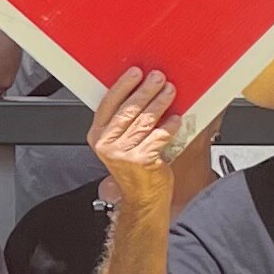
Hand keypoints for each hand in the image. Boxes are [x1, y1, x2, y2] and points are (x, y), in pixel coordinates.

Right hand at [88, 69, 179, 214]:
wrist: (143, 200)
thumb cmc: (135, 171)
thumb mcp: (121, 144)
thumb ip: (124, 122)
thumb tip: (142, 92)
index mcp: (98, 136)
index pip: (108, 104)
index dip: (123, 86)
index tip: (135, 73)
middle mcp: (107, 144)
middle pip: (128, 109)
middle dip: (146, 90)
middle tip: (158, 78)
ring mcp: (123, 153)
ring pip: (145, 120)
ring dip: (160, 102)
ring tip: (170, 91)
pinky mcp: (142, 160)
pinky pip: (158, 136)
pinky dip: (169, 125)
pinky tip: (175, 118)